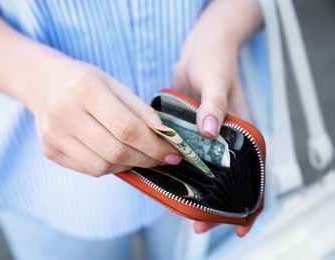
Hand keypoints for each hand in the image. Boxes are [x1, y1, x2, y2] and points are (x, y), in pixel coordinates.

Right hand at [27, 57, 180, 176]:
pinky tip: (116, 155)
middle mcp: (64, 112)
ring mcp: (52, 134)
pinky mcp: (49, 151)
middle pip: (115, 151)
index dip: (154, 146)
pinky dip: (110, 167)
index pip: (127, 128)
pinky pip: (88, 169)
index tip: (173, 153)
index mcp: (84, 89)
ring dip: (128, 165)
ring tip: (138, 155)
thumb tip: (166, 138)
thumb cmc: (85, 82)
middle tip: (161, 158)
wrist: (45, 83)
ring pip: (102, 167)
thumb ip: (140, 111)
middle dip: (146, 159)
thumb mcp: (114, 85)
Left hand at [171, 0, 261, 236]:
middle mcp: (226, 142)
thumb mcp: (216, 81)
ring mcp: (208, 140)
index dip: (248, 203)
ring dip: (194, 193)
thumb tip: (210, 131)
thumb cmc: (214, 63)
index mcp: (243, 133)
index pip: (253, 175)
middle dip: (215, 206)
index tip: (236, 225)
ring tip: (179, 209)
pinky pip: (186, 159)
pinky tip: (165, 183)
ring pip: (204, 174)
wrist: (200, 51)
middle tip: (198, 224)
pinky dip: (179, 172)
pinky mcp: (190, 135)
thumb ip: (214, 105)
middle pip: (227, 182)